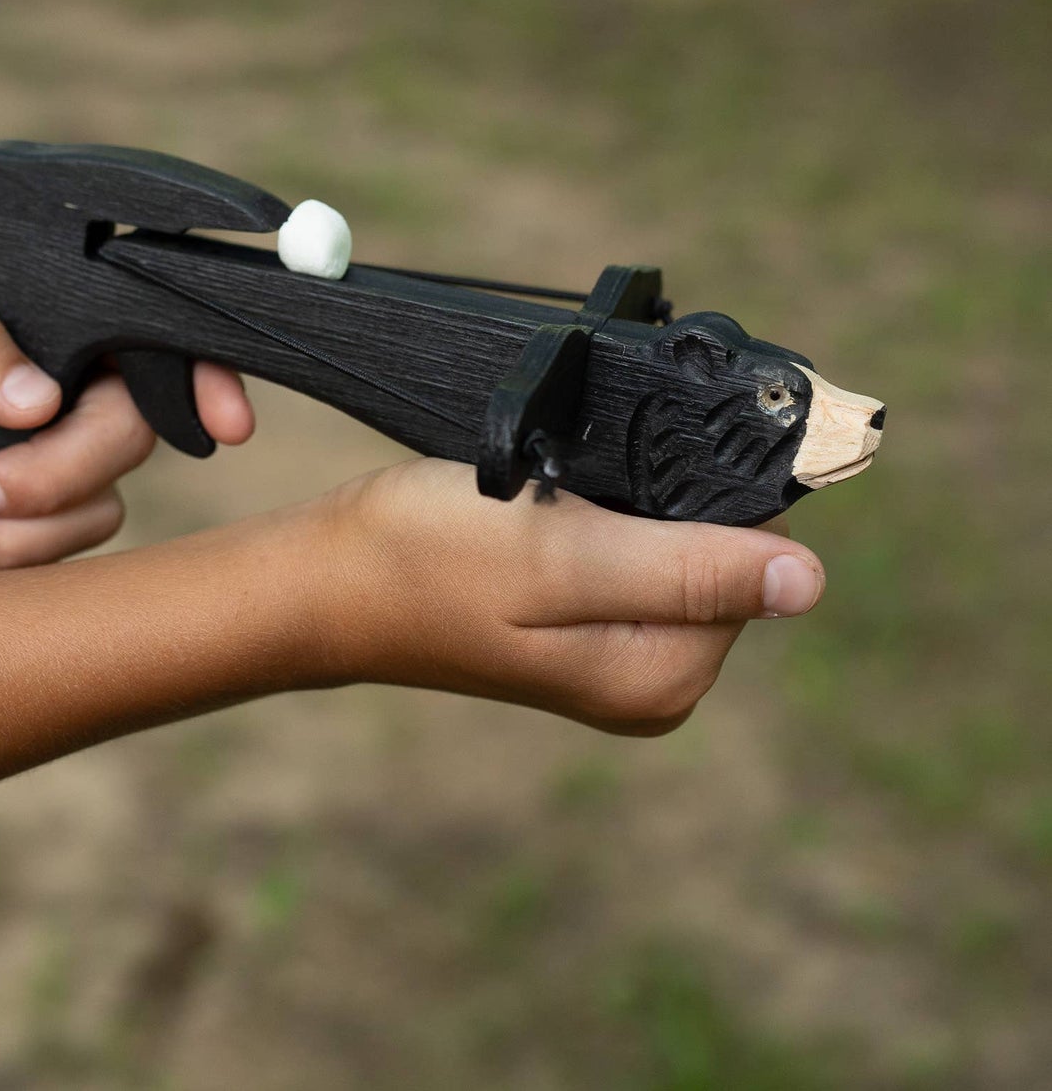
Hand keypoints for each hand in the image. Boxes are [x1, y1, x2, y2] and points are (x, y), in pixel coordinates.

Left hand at [0, 265, 253, 573]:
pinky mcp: (23, 531)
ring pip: (97, 514)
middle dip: (51, 480)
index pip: (150, 337)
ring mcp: (48, 465)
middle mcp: (62, 391)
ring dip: (9, 535)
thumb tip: (39, 399)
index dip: (204, 378)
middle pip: (130, 440)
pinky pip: (53, 566)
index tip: (227, 426)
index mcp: (42, 323)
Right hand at [320, 458, 825, 733]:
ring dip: (636, 500)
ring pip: (678, 547)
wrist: (327, 577)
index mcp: (661, 675)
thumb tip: (809, 581)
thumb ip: (684, 571)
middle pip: (723, 554)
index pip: (756, 556)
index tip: (631, 455)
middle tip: (578, 474)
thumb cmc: (426, 558)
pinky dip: (610, 516)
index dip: (710, 488)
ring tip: (560, 486)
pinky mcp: (584, 632)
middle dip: (669, 495)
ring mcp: (618, 661)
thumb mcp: (560, 556)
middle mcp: (653, 682)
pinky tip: (556, 503)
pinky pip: (636, 556)